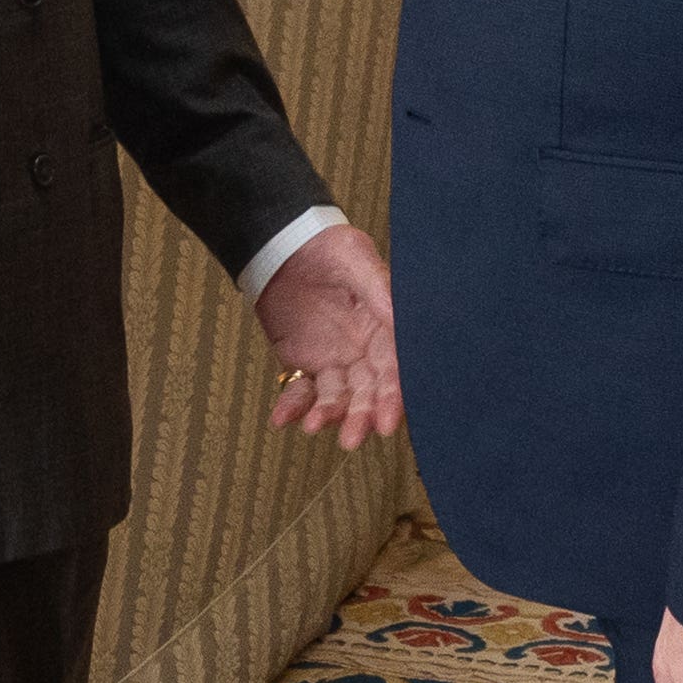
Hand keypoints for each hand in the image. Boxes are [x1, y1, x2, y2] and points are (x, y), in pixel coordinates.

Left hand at [252, 221, 401, 449]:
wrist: (284, 243)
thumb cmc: (327, 245)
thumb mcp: (357, 261)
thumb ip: (379, 292)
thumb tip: (402, 322)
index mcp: (385, 328)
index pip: (394, 370)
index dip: (392, 398)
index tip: (387, 423)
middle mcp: (365, 349)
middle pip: (367, 392)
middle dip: (360, 417)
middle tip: (350, 440)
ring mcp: (336, 359)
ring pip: (337, 397)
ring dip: (327, 415)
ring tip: (312, 426)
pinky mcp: (307, 362)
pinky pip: (302, 390)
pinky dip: (292, 406)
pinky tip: (281, 419)